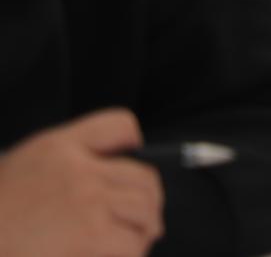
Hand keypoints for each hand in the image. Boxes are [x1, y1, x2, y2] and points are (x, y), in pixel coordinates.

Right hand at [0, 109, 162, 256]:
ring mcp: (88, 202)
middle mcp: (80, 170)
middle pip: (143, 177)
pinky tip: (122, 254)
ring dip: (146, 227)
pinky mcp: (91, 236)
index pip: (118, 124)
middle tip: (148, 218)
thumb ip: (60, 161)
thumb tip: (101, 172)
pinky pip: (131, 242)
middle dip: (151, 200)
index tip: (134, 162)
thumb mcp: (21, 166)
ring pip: (144, 209)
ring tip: (140, 238)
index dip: (133, 142)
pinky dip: (133, 251)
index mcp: (60, 147)